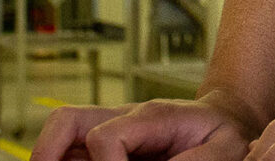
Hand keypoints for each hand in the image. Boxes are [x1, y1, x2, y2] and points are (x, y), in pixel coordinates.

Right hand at [31, 97, 259, 160]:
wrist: (226, 121)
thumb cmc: (224, 134)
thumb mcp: (226, 147)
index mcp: (150, 117)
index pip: (105, 136)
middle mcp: (121, 120)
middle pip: (65, 122)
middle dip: (47, 153)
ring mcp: (110, 132)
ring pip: (61, 136)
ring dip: (50, 158)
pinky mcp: (107, 149)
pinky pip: (73, 154)